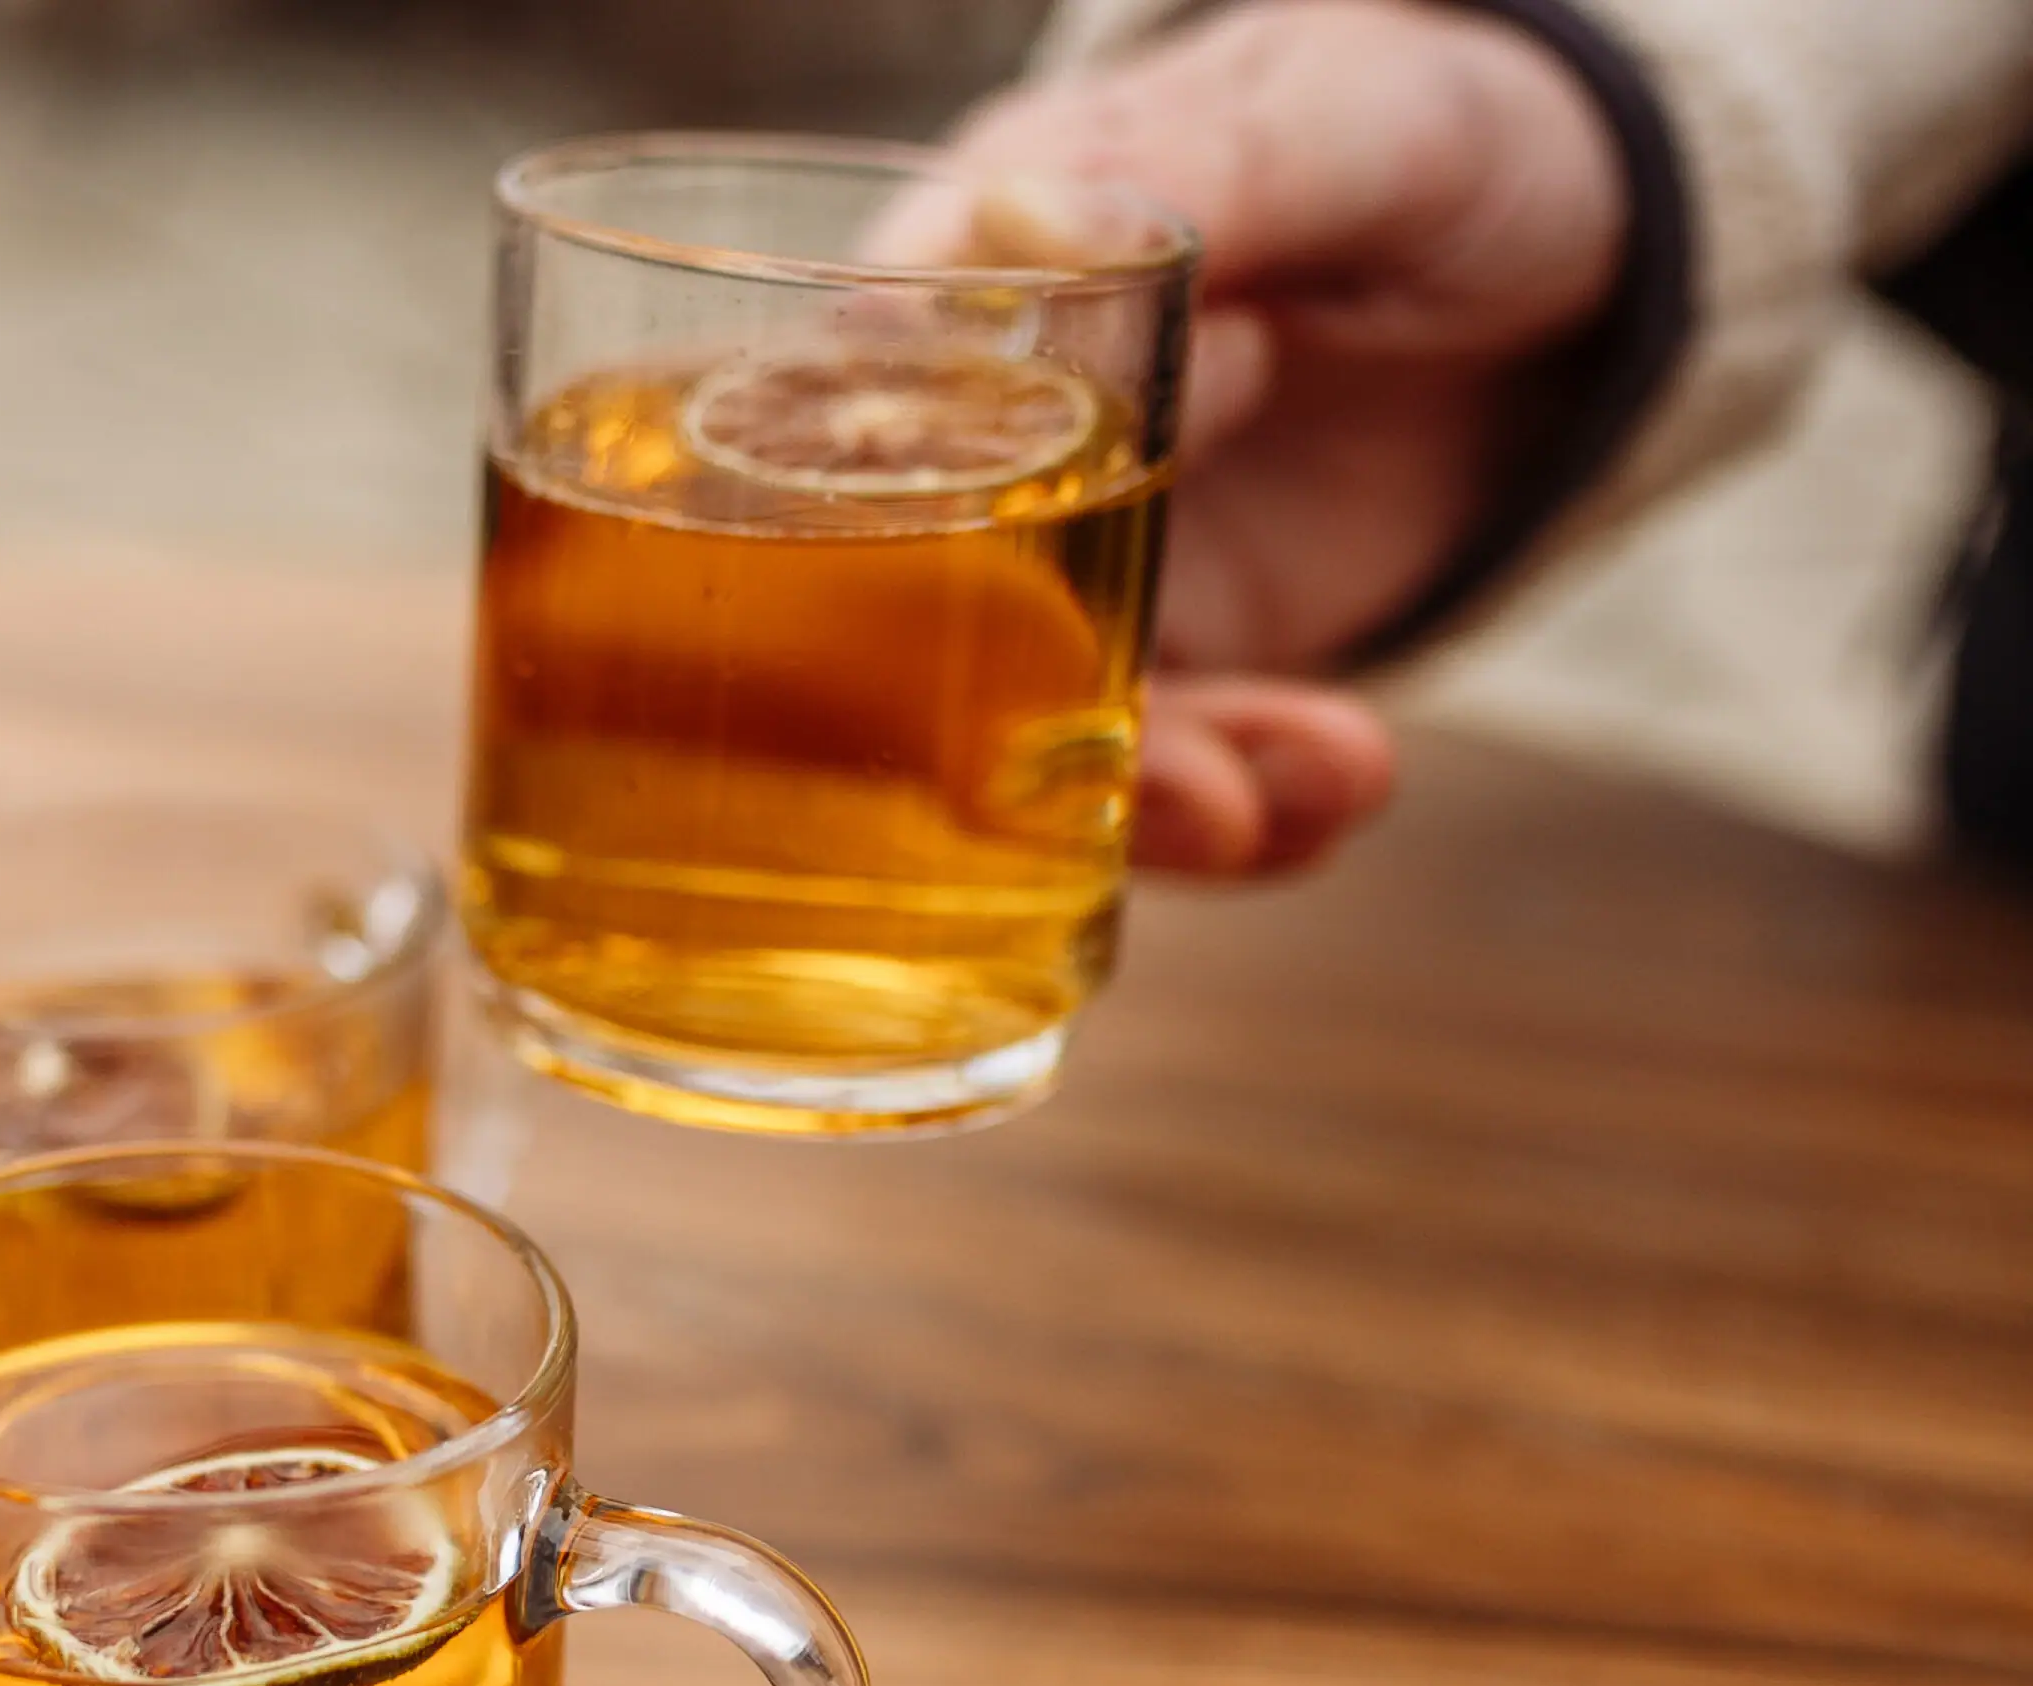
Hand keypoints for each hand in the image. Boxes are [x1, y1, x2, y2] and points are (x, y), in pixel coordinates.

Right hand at [926, 0, 1628, 873]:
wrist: (1582, 253)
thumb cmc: (1429, 133)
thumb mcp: (1341, 122)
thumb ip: (1203, 168)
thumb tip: (1029, 222)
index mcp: (966, 281)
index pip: (846, 416)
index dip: (877, 526)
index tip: (972, 594)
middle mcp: (983, 451)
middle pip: (910, 621)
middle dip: (1008, 732)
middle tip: (1169, 776)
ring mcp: (1072, 578)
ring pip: (1028, 738)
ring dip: (1147, 801)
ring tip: (1283, 796)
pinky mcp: (1173, 669)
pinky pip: (1163, 782)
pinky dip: (1248, 820)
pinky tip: (1333, 793)